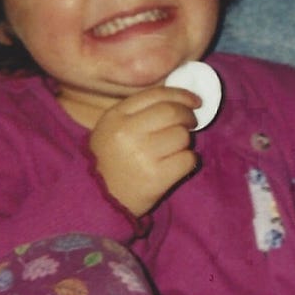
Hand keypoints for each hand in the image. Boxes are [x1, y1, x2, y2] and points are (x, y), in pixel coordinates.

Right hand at [87, 87, 200, 217]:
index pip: (156, 95)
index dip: (181, 95)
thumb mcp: (112, 128)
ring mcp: (142, 155)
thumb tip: (180, 100)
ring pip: (182, 136)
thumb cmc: (111, 160)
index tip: (195, 101)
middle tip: (191, 123)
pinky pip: (188, 159)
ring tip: (172, 150)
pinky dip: (187, 161)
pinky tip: (175, 165)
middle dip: (188, 116)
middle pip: (173, 112)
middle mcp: (127, 133)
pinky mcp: (156, 177)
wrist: (100, 199)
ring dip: (185, 142)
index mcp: (115, 116)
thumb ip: (139, 111)